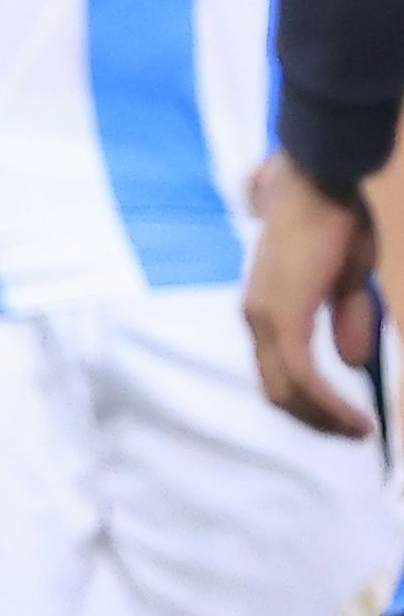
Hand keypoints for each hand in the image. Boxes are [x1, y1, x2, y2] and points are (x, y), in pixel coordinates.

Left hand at [247, 151, 386, 436]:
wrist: (322, 181)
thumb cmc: (336, 220)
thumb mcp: (349, 279)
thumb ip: (347, 320)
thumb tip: (350, 363)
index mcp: (270, 309)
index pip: (280, 373)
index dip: (313, 404)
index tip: (348, 422)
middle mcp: (257, 316)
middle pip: (278, 389)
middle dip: (316, 420)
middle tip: (354, 434)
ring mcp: (264, 315)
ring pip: (285, 388)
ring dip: (323, 416)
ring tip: (359, 430)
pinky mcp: (280, 313)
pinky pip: (299, 373)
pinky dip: (325, 401)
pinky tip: (354, 416)